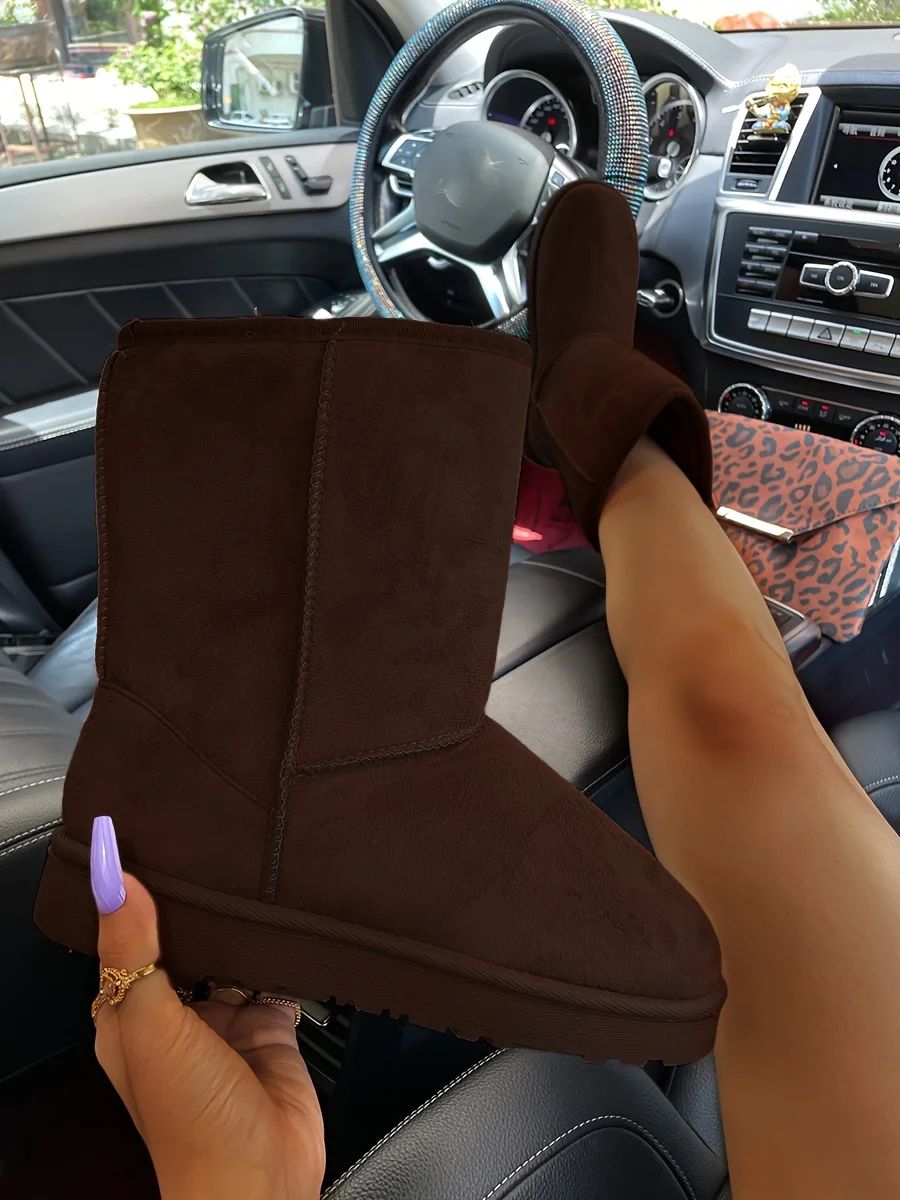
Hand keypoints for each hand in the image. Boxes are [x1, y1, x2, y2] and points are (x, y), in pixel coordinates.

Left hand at [90, 816, 324, 1199]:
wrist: (259, 1179)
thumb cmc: (190, 1120)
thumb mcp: (150, 1024)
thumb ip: (134, 951)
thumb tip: (116, 877)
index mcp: (130, 1016)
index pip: (126, 940)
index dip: (131, 897)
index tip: (141, 840)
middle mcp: (177, 1016)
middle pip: (183, 944)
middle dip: (197, 907)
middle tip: (212, 846)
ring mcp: (226, 1022)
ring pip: (232, 956)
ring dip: (242, 929)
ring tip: (255, 875)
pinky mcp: (272, 1028)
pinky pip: (276, 976)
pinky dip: (282, 955)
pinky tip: (290, 925)